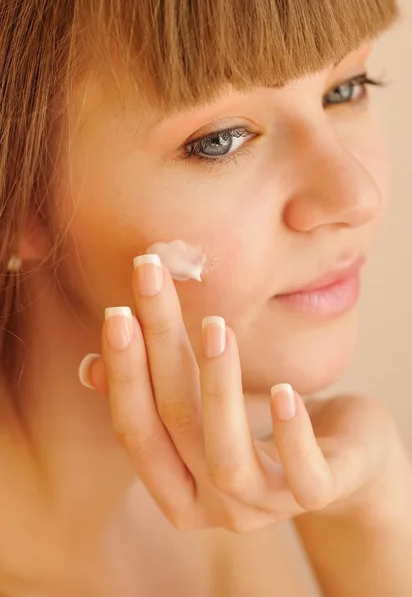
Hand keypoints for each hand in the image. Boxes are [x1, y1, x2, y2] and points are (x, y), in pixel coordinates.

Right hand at [78, 255, 395, 531]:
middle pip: (175, 426)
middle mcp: (212, 507)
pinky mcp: (318, 494)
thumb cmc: (260, 431)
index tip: (117, 312)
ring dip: (218, 386)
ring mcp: (264, 507)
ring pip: (227, 455)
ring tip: (215, 325)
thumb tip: (90, 368)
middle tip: (153, 281)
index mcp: (176, 488)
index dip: (124, 373)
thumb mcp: (203, 412)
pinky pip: (304, 477)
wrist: (342, 464)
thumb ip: (154, 395)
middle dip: (159, 348)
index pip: (136, 431)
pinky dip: (291, 433)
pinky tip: (285, 389)